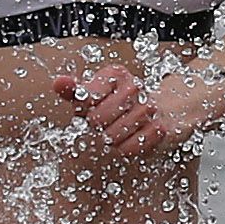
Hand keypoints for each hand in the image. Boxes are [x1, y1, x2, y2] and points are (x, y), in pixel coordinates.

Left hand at [59, 60, 208, 159]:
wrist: (167, 109)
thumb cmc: (124, 103)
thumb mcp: (97, 93)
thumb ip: (76, 90)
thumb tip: (58, 83)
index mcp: (115, 74)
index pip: (85, 98)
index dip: (86, 110)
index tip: (95, 107)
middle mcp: (133, 87)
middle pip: (96, 120)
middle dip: (99, 126)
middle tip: (110, 121)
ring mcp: (147, 107)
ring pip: (112, 136)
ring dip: (113, 138)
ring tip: (122, 129)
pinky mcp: (159, 128)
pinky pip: (129, 149)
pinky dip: (126, 148)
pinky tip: (134, 137)